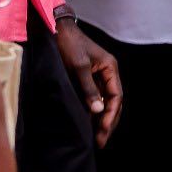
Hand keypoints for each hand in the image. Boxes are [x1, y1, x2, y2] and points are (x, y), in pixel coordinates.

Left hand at [54, 20, 123, 147]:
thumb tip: (97, 111)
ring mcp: (98, 77)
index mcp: (110, 68)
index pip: (116, 97)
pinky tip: (88, 124)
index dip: (111, 115)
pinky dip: (93, 113)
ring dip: (101, 120)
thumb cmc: (69, 45)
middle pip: (113, 102)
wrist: (55, 30)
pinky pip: (94, 99)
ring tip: (97, 138)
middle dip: (109, 122)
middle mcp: (107, 74)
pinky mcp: (87, 79)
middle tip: (101, 141)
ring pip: (104, 103)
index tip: (103, 131)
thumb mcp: (79, 67)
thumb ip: (88, 89)